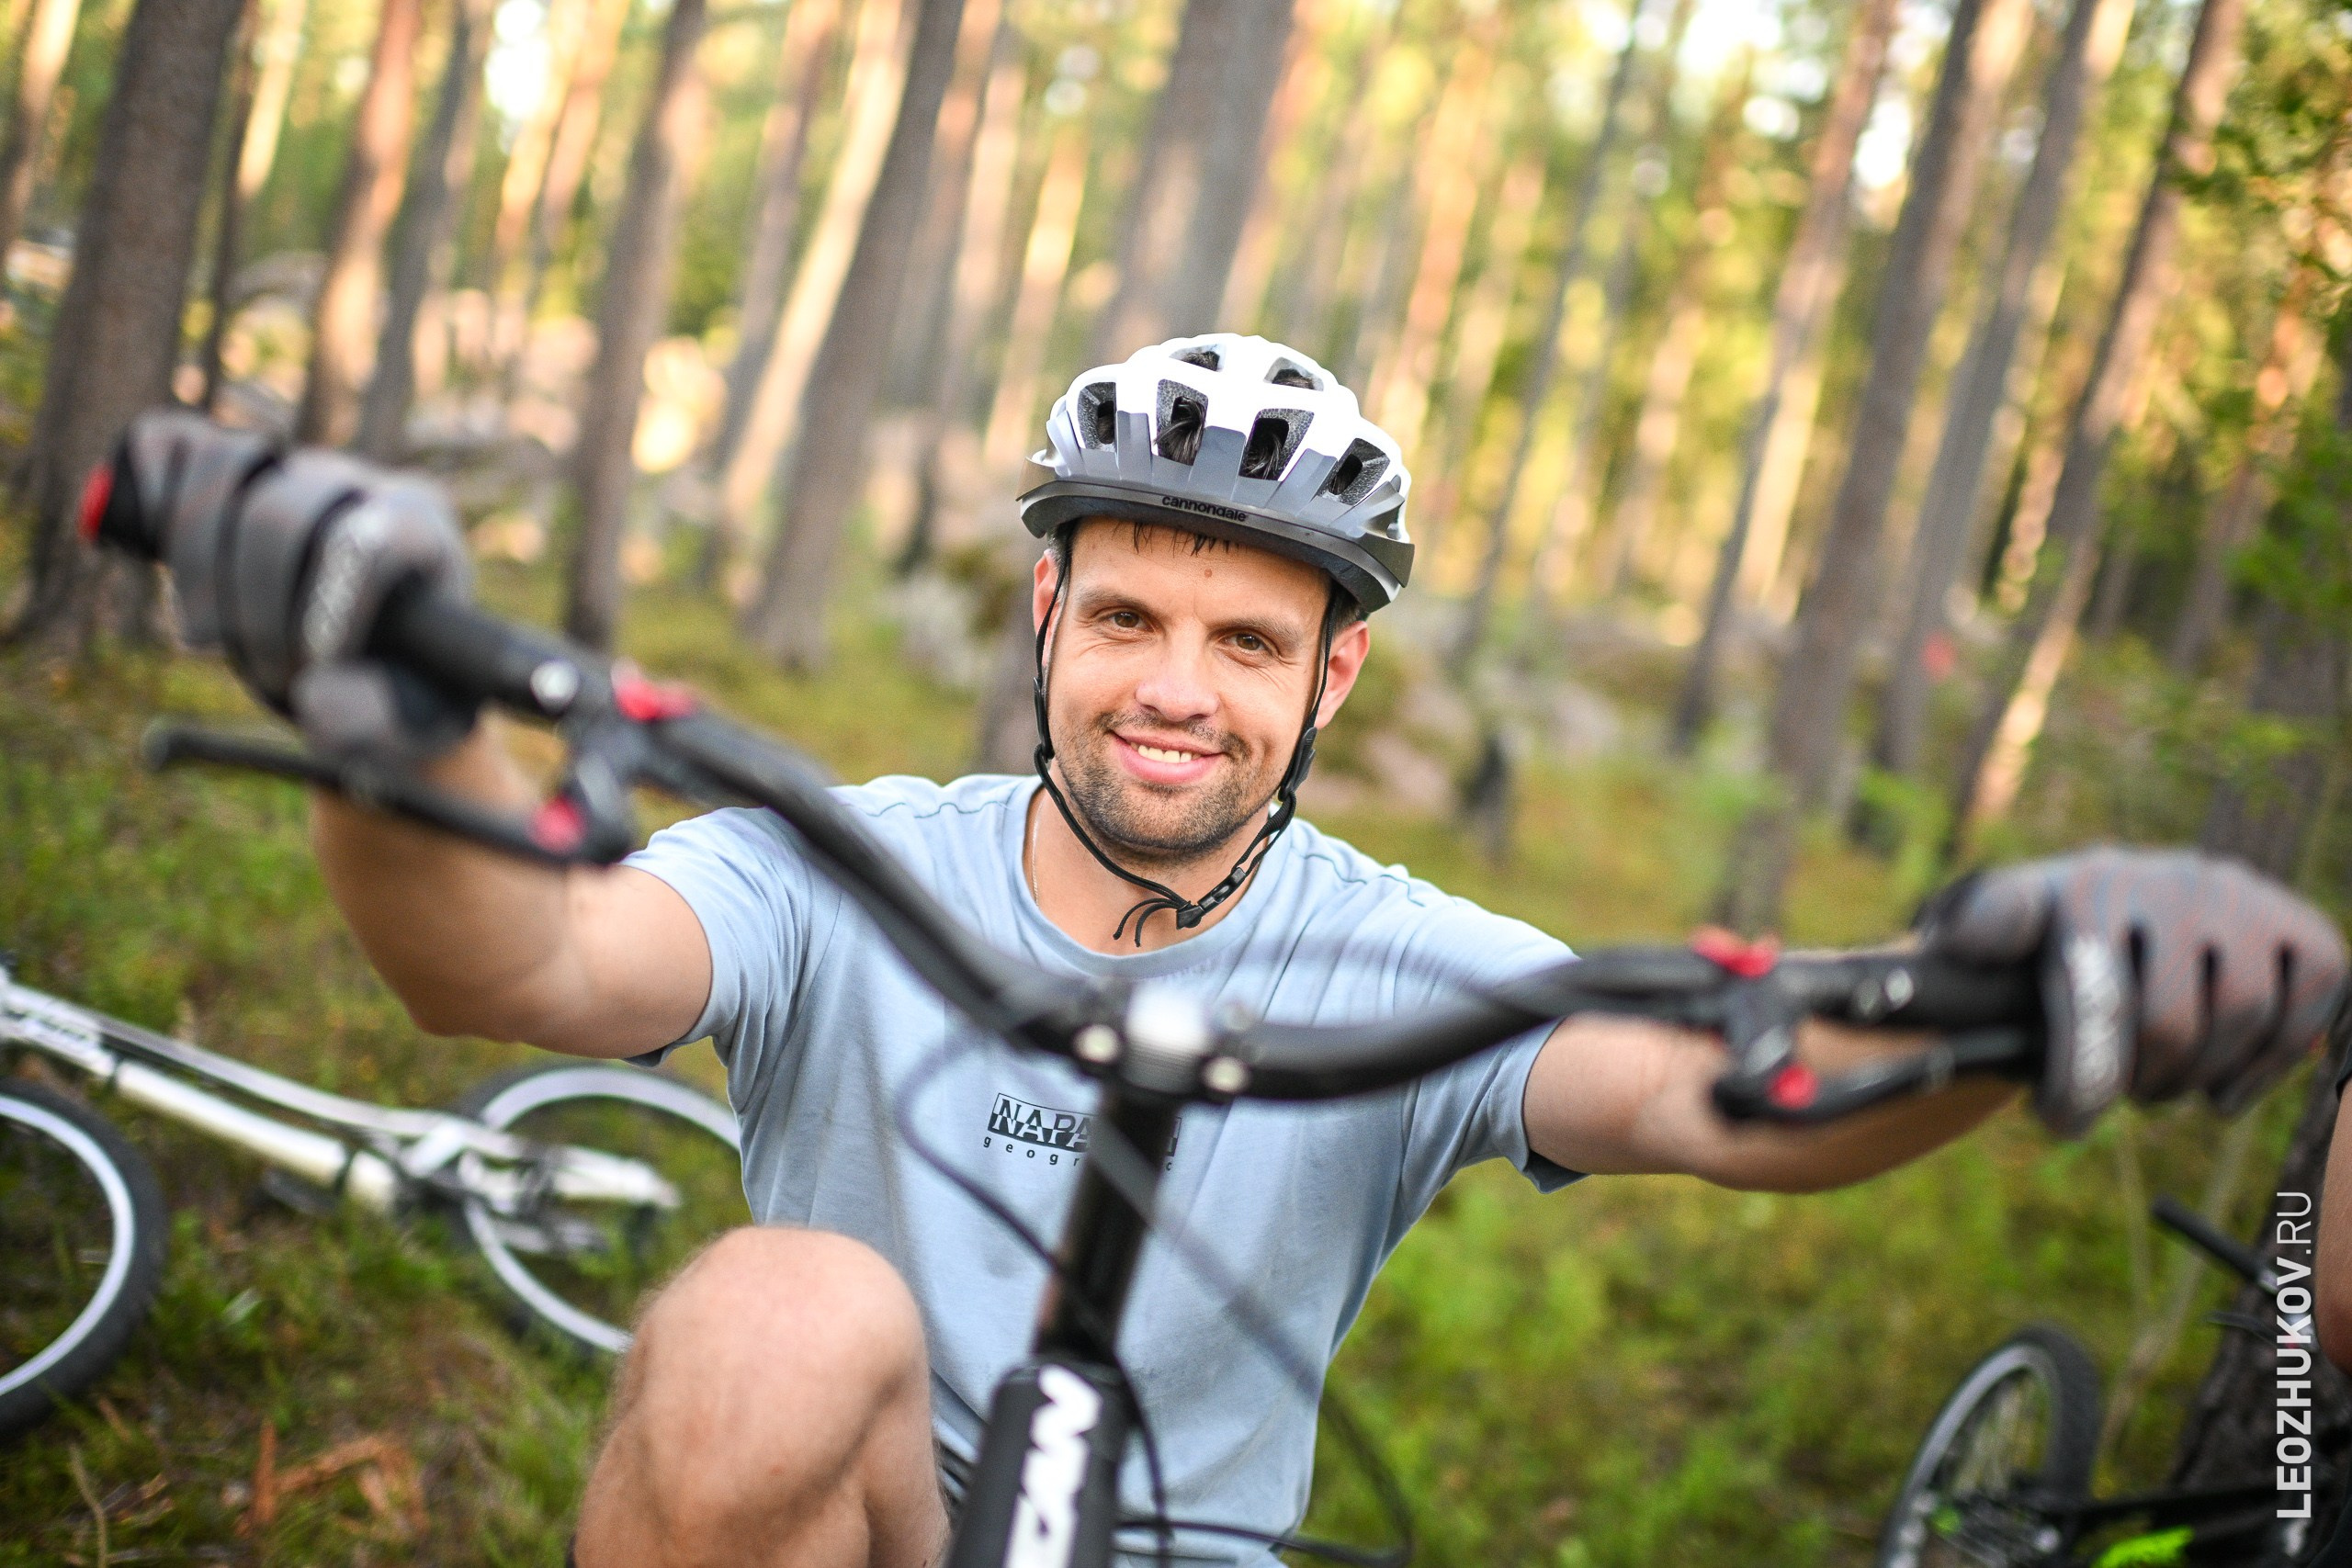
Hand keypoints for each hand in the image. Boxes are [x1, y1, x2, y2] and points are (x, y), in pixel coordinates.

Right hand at [110, 410, 477, 764]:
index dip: (327, 607)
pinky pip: (168, 442)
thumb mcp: (411, 722)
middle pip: (282, 511)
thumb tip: (321, 693)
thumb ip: (382, 719)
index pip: (370, 542)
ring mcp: (286, 464)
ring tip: (210, 638)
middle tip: (274, 679)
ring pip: (223, 466)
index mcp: (421, 530)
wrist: (364, 666)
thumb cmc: (398, 691)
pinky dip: (149, 490)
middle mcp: (357, 483)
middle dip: (257, 607)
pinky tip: (157, 550)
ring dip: (197, 566)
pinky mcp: (225, 466)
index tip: (315, 666)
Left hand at [1916, 846, 2347, 1134]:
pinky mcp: (2296, 922)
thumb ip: (1978, 931)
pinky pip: (2316, 992)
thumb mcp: (1997, 929)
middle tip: (2120, 1094)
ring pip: (2245, 1013)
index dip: (2081, 1079)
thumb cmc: (2046, 935)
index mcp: (2089, 891)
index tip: (2063, 1123)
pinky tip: (2226, 1085)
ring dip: (2200, 1074)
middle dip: (2140, 1080)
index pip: (2094, 998)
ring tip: (2162, 1085)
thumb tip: (1965, 938)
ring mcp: (2240, 898)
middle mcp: (2172, 882)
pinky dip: (2276, 1055)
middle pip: (2172, 1023)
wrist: (2109, 900)